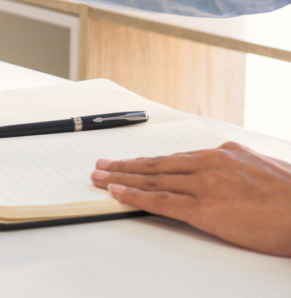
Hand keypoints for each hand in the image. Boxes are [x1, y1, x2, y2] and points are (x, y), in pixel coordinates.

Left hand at [91, 142, 290, 256]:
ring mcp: (206, 186)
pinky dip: (135, 196)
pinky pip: (161, 201)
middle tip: (99, 165)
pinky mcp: (205, 209)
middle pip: (157, 164)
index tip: (128, 160)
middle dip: (124, 165)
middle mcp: (210, 164)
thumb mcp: (264, 170)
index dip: (148, 160)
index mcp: (225, 153)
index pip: (176, 158)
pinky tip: (117, 193)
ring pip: (153, 179)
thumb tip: (225, 172)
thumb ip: (238, 169)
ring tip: (99, 178)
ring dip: (121, 178)